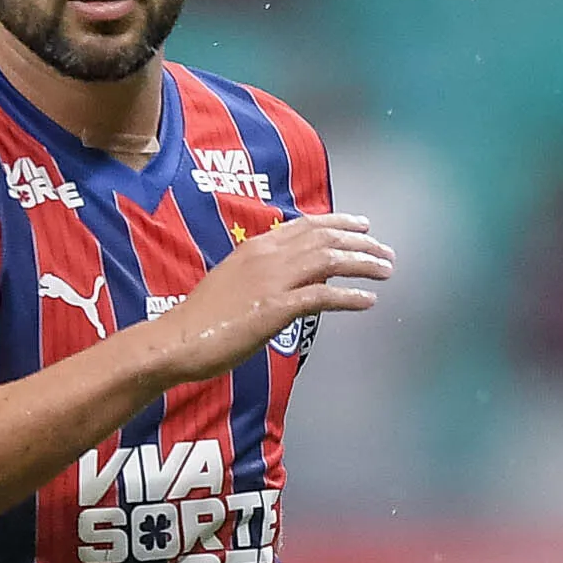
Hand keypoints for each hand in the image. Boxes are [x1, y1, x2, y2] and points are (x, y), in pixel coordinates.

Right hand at [149, 211, 393, 379]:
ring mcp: (272, 281)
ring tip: (385, 271)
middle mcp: (267, 256)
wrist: (177, 339)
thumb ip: (261, 273)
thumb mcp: (232, 281)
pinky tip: (367, 300)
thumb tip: (288, 277)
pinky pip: (322, 296)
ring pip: (329, 261)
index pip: (306, 225)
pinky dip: (349, 297)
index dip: (339, 223)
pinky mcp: (275, 309)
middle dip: (361, 243)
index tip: (362, 226)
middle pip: (325, 239)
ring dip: (362, 264)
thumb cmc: (201, 318)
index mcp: (256, 247)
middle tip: (385, 252)